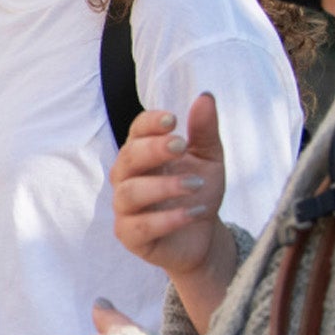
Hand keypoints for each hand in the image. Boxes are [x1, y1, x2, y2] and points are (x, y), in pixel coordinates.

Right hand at [111, 95, 225, 281]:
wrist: (201, 237)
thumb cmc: (198, 192)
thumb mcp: (209, 159)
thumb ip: (205, 131)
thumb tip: (205, 96)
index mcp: (142, 154)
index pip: (135, 132)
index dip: (149, 124)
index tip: (172, 120)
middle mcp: (127, 178)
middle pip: (128, 158)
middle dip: (153, 150)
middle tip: (181, 146)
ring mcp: (125, 208)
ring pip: (131, 192)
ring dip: (164, 186)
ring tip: (196, 184)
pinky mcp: (130, 236)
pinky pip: (141, 226)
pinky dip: (168, 219)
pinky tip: (194, 213)